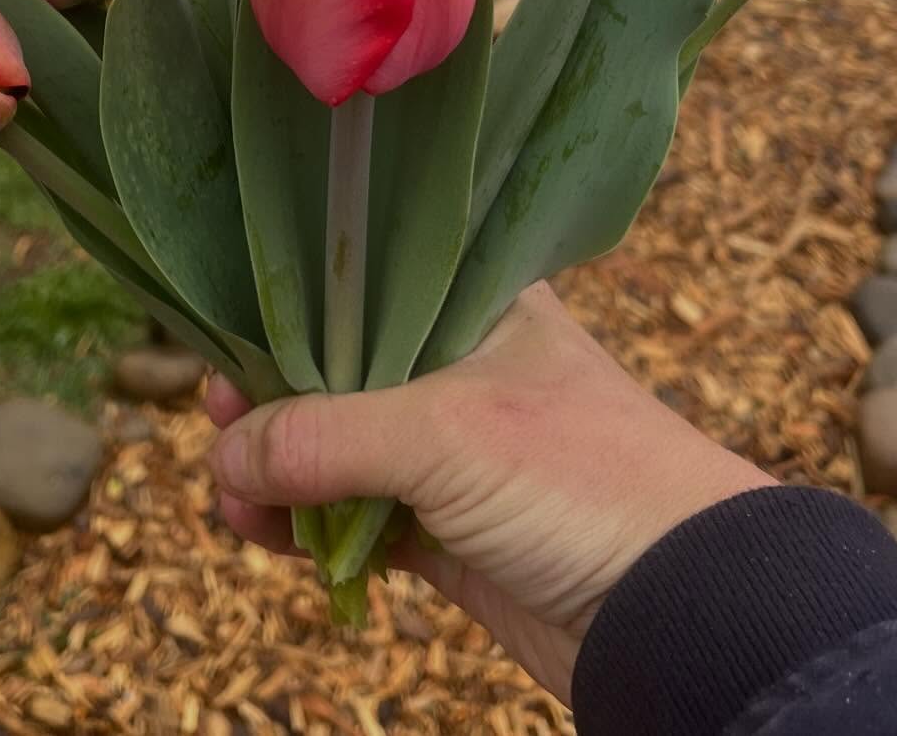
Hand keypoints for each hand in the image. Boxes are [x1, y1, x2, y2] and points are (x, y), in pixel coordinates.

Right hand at [206, 281, 772, 700]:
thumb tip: (224, 452)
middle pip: (340, 371)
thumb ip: (325, 435)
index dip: (290, 309)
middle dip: (272, 401)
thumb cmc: (582, 477)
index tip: (226, 334)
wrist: (681, 611)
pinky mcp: (451, 530)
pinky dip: (311, 528)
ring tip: (234, 501)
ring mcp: (456, 453)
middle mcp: (463, 367)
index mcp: (478, 306)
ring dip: (281, 473)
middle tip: (215, 420)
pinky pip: (360, 518)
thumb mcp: (443, 431)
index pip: (364, 286)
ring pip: (342, 450)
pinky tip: (268, 534)